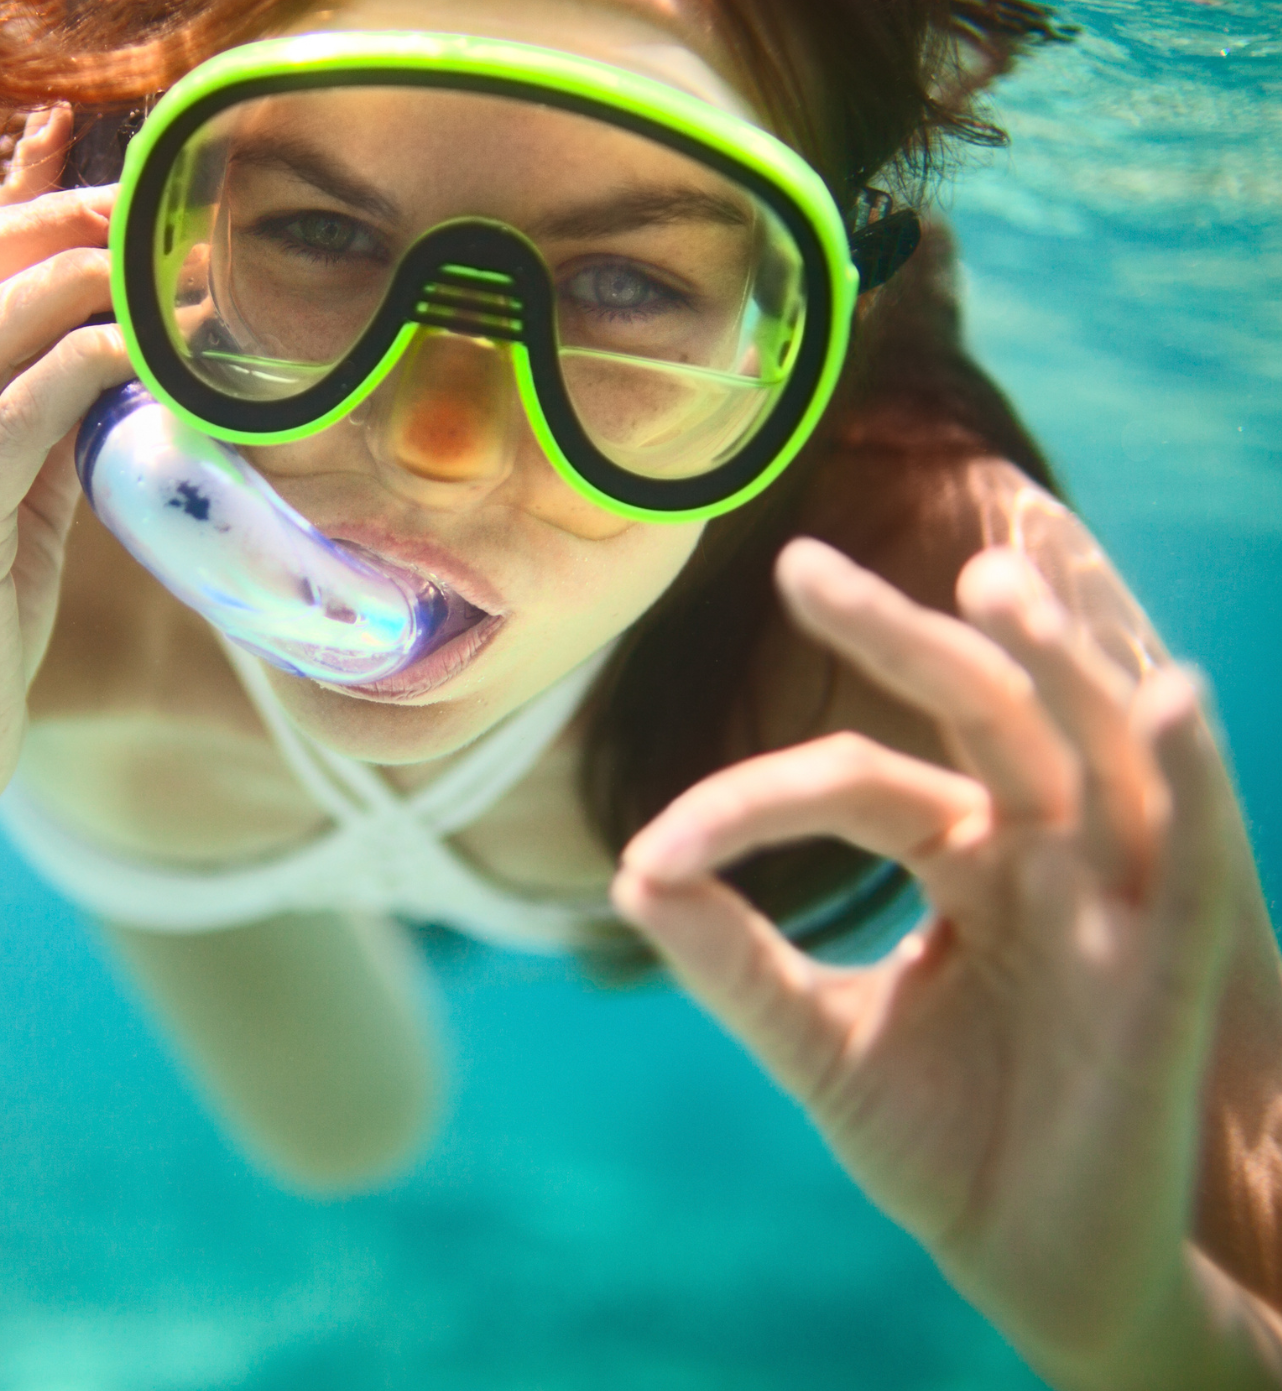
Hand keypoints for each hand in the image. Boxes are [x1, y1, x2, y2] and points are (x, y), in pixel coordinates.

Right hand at [0, 111, 126, 840]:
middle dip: (36, 219)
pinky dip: (74, 370)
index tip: (87, 169)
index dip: (2, 210)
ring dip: (69, 281)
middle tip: (135, 200)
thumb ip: (33, 433)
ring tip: (151, 260)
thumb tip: (109, 350)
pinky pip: (7, 426)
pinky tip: (134, 348)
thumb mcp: (0, 516)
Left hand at [611, 537, 1246, 1385]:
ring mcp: (1115, 896)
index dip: (752, 803)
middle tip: (799, 567)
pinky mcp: (1178, 964)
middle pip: (980, 709)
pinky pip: (1202, 850)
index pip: (856, 780)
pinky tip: (1166, 693)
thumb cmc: (953, 1148)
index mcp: (965, 860)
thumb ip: (737, 960)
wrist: (1046, 1268)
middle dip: (900, 633)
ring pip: (1095, 745)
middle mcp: (1041, 854)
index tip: (652, 856)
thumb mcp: (825, 1043)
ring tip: (999, 574)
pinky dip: (1190, 770)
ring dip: (1059, 657)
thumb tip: (632, 871)